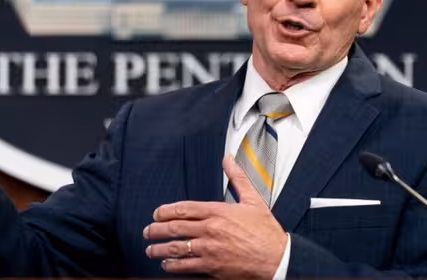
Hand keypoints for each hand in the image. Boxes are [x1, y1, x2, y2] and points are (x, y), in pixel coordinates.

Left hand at [144, 155, 286, 278]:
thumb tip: (228, 159)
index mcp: (219, 211)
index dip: (166, 211)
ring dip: (159, 248)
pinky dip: (172, 265)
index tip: (157, 214)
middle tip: (148, 231)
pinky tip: (166, 264)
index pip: (184, 208)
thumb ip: (237, 178)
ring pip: (176, 247)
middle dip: (156, 230)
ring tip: (150, 249)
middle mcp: (211, 229)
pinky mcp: (212, 266)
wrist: (277, 258)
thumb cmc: (267, 232)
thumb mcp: (253, 200)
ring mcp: (210, 249)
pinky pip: (186, 266)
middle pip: (175, 228)